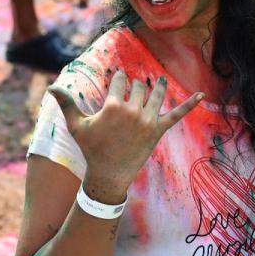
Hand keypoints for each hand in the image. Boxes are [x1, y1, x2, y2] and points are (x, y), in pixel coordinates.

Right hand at [48, 71, 202, 201]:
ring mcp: (148, 121)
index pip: (120, 80)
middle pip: (138, 86)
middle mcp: (133, 111)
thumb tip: (51, 86)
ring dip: (157, 86)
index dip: (118, 80)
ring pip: (156, 94)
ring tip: (158, 80)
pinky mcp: (158, 130)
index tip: (116, 82)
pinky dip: (191, 104)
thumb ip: (66, 104)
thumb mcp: (77, 126)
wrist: (109, 175)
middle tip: (130, 92)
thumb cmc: (92, 149)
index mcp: (113, 106)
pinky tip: (203, 94)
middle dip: (134, 86)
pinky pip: (177, 114)